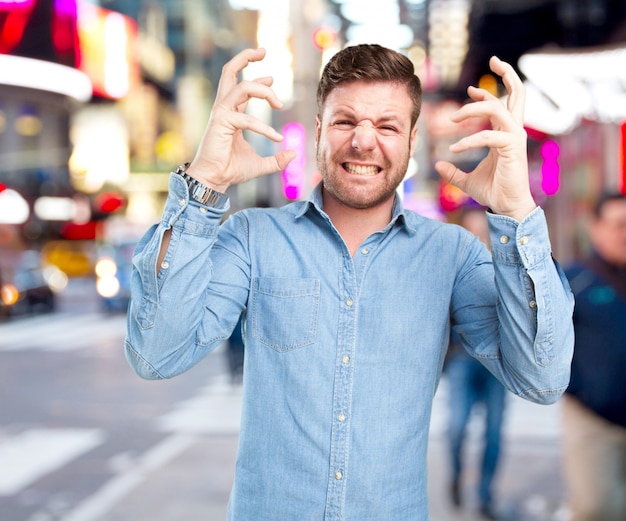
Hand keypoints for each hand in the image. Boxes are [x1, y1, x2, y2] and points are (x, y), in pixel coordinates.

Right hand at [186, 48, 295, 191]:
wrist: (215, 181)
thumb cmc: (231, 170)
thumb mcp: (260, 165)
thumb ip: (277, 160)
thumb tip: (293, 154)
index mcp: (230, 113)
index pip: (241, 86)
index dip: (258, 79)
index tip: (272, 78)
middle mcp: (224, 108)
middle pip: (229, 71)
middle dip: (246, 56)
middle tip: (264, 51)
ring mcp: (221, 113)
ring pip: (242, 87)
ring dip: (264, 90)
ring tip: (280, 104)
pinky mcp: (221, 123)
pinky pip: (247, 118)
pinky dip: (264, 128)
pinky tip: (277, 138)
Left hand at [434, 56, 535, 221]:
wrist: (507, 208)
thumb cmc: (493, 192)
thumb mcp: (467, 181)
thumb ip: (453, 172)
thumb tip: (438, 165)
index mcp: (506, 134)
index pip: (502, 103)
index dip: (486, 92)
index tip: (470, 88)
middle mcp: (513, 131)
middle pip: (518, 93)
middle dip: (508, 73)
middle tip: (492, 59)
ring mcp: (515, 139)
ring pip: (498, 109)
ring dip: (474, 108)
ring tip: (452, 118)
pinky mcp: (512, 150)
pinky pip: (489, 136)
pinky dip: (469, 140)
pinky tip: (454, 150)